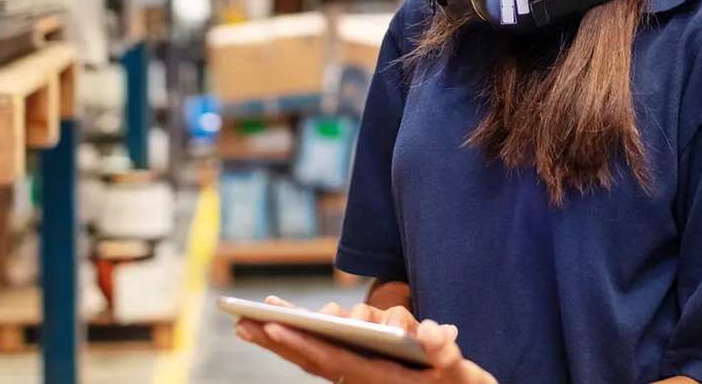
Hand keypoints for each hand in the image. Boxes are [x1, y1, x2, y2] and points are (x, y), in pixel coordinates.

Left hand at [236, 307, 495, 383]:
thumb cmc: (460, 381)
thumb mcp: (460, 370)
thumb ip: (447, 354)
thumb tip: (434, 335)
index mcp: (380, 378)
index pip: (333, 360)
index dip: (302, 343)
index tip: (272, 326)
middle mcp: (363, 378)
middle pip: (312, 360)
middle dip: (277, 341)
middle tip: (241, 323)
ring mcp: (359, 375)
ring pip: (312, 358)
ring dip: (281, 342)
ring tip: (248, 323)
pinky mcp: (360, 370)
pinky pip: (322, 357)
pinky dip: (299, 343)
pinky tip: (280, 328)